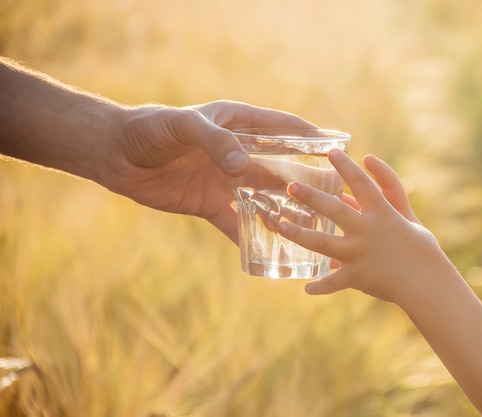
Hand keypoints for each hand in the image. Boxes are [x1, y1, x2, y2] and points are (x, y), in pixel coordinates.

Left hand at [104, 100, 314, 242]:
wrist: (117, 154)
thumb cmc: (151, 128)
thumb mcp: (183, 126)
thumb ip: (215, 141)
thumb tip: (244, 167)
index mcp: (237, 125)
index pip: (282, 127)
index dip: (309, 136)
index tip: (336, 146)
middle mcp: (237, 153)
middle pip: (279, 166)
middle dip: (304, 179)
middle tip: (332, 196)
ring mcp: (225, 180)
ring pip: (263, 197)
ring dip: (283, 210)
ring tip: (309, 226)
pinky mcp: (209, 203)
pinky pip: (234, 222)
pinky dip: (250, 236)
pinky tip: (269, 251)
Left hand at [278, 149, 445, 302]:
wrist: (429, 282)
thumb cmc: (421, 247)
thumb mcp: (407, 216)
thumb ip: (389, 191)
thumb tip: (369, 162)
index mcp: (383, 214)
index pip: (362, 183)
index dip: (346, 166)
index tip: (331, 152)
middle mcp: (367, 231)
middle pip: (334, 210)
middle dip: (311, 197)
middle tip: (291, 187)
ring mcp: (359, 255)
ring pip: (323, 243)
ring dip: (300, 235)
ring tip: (281, 226)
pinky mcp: (356, 277)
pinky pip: (332, 282)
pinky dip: (319, 286)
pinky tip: (306, 288)